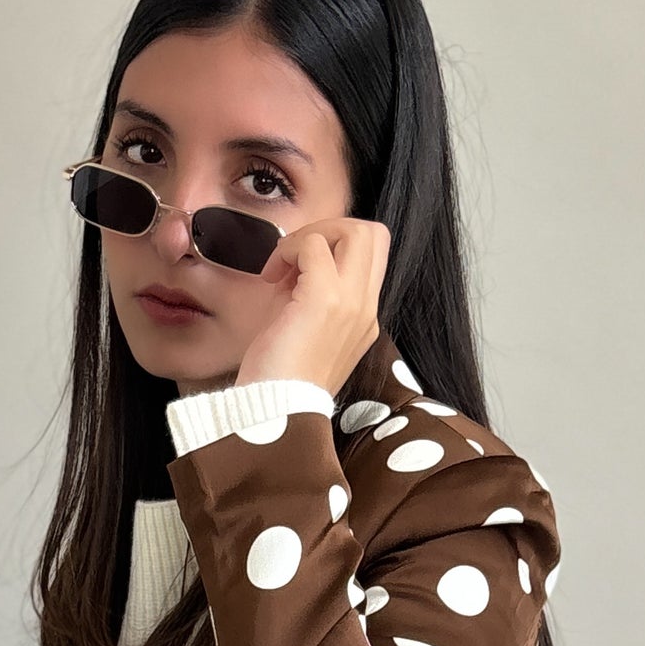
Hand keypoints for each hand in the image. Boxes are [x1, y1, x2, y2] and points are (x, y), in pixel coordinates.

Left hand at [236, 215, 388, 399]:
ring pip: (354, 230)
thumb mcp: (303, 329)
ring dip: (310, 236)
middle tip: (295, 257)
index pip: (373, 253)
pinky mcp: (324, 301)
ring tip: (282, 268)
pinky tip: (270, 277)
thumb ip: (309, 293)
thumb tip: (297, 260)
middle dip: (330, 229)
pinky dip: (288, 249)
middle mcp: (367, 308)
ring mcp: (351, 304)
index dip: (336, 245)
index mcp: (365, 317)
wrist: (273, 415)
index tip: (299, 270)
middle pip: (374, 233)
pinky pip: (315, 245)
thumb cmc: (278, 379)